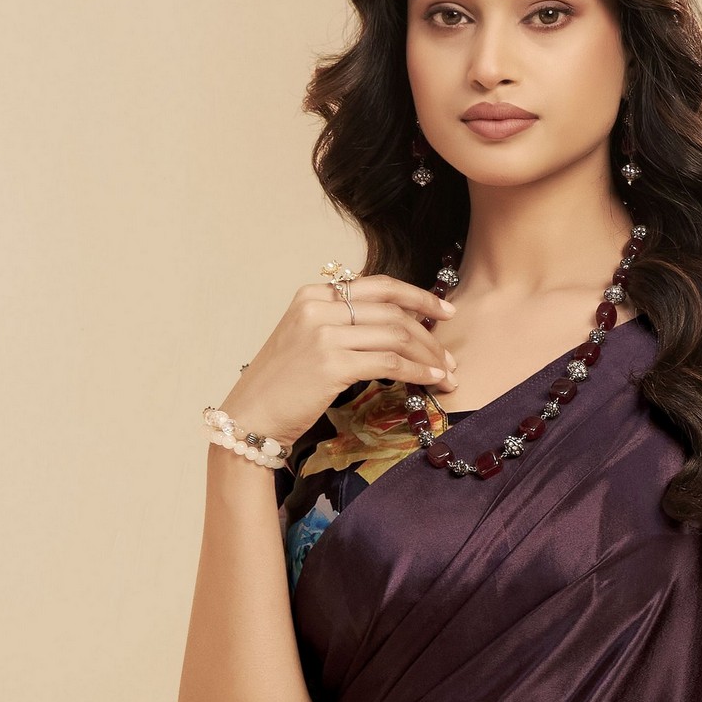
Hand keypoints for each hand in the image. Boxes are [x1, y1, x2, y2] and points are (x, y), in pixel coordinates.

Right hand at [219, 270, 457, 451]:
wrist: (251, 416)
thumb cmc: (282, 384)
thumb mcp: (306, 337)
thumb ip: (342, 322)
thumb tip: (394, 324)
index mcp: (314, 294)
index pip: (379, 285)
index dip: (418, 296)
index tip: (445, 309)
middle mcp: (319, 307)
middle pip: (393, 311)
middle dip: (430, 333)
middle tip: (450, 354)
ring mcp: (324, 334)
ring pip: (396, 336)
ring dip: (429, 355)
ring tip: (447, 372)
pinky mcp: (331, 364)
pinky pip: (390, 363)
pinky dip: (418, 371)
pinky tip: (432, 380)